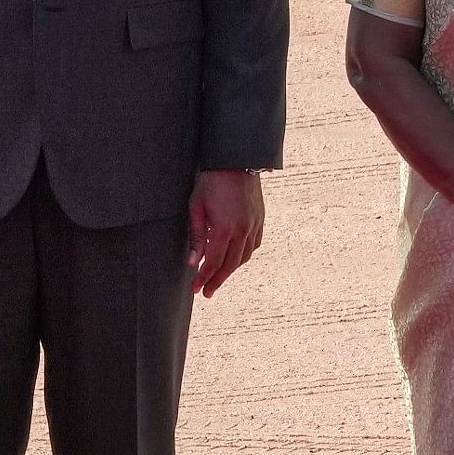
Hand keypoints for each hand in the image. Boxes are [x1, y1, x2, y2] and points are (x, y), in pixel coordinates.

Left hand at [186, 169, 265, 295]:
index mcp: (224, 229)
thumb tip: (193, 262)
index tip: (196, 290)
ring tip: (219, 277)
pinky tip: (235, 258)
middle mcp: (242, 231)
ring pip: (244, 257)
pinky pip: (254, 245)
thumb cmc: (211, 182)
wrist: (236, 161)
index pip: (213, 263)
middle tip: (207, 292)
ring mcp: (254, 226)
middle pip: (230, 265)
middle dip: (217, 281)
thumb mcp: (196, 208)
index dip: (204, 278)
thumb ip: (196, 237)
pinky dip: (244, 255)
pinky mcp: (260, 219)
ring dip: (231, 270)